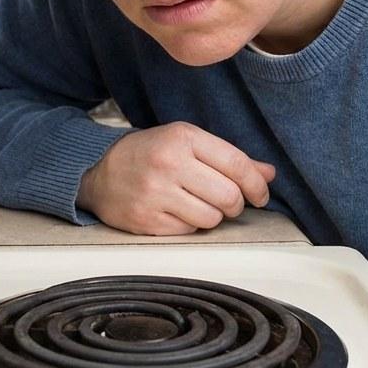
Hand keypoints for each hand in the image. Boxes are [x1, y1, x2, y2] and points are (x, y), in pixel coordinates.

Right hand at [77, 122, 275, 235]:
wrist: (99, 170)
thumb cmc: (151, 153)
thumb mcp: (187, 142)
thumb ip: (229, 157)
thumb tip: (269, 174)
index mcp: (183, 138)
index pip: (236, 164)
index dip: (257, 184)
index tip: (261, 194)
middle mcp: (169, 164)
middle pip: (229, 196)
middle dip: (237, 204)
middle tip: (229, 202)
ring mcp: (155, 194)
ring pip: (212, 218)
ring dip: (214, 215)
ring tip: (200, 204)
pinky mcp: (146, 220)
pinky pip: (189, 230)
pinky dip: (191, 224)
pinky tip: (178, 211)